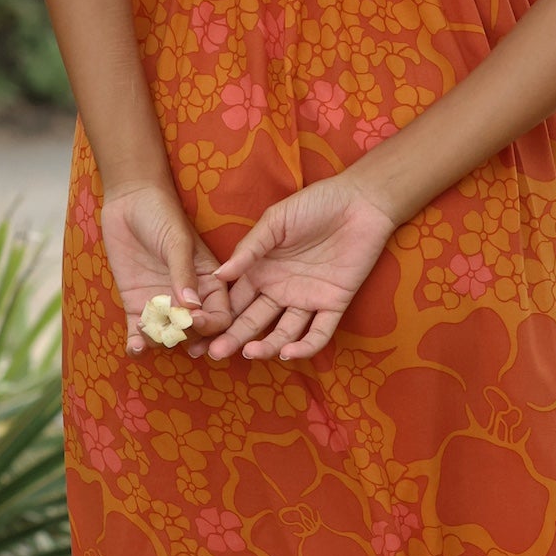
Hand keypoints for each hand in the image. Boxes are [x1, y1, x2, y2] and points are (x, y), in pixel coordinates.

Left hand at [100, 182, 230, 356]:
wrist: (130, 201)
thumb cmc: (162, 214)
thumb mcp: (177, 241)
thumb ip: (184, 273)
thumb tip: (191, 307)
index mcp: (209, 283)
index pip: (219, 316)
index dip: (210, 325)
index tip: (192, 320)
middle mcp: (188, 299)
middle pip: (195, 333)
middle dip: (183, 337)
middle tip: (168, 332)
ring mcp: (162, 303)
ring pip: (167, 336)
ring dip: (158, 340)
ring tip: (144, 329)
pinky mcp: (137, 304)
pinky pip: (139, 333)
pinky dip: (138, 345)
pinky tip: (133, 347)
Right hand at [209, 175, 396, 361]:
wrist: (360, 202)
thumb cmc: (314, 204)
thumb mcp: (275, 221)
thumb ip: (249, 249)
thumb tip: (218, 275)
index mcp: (261, 270)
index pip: (234, 299)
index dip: (216, 315)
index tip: (195, 330)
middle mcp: (280, 289)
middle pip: (253, 320)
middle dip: (233, 337)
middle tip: (214, 353)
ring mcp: (306, 299)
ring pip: (283, 332)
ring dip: (266, 345)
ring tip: (250, 353)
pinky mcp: (333, 304)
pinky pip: (319, 332)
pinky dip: (304, 346)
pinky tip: (287, 352)